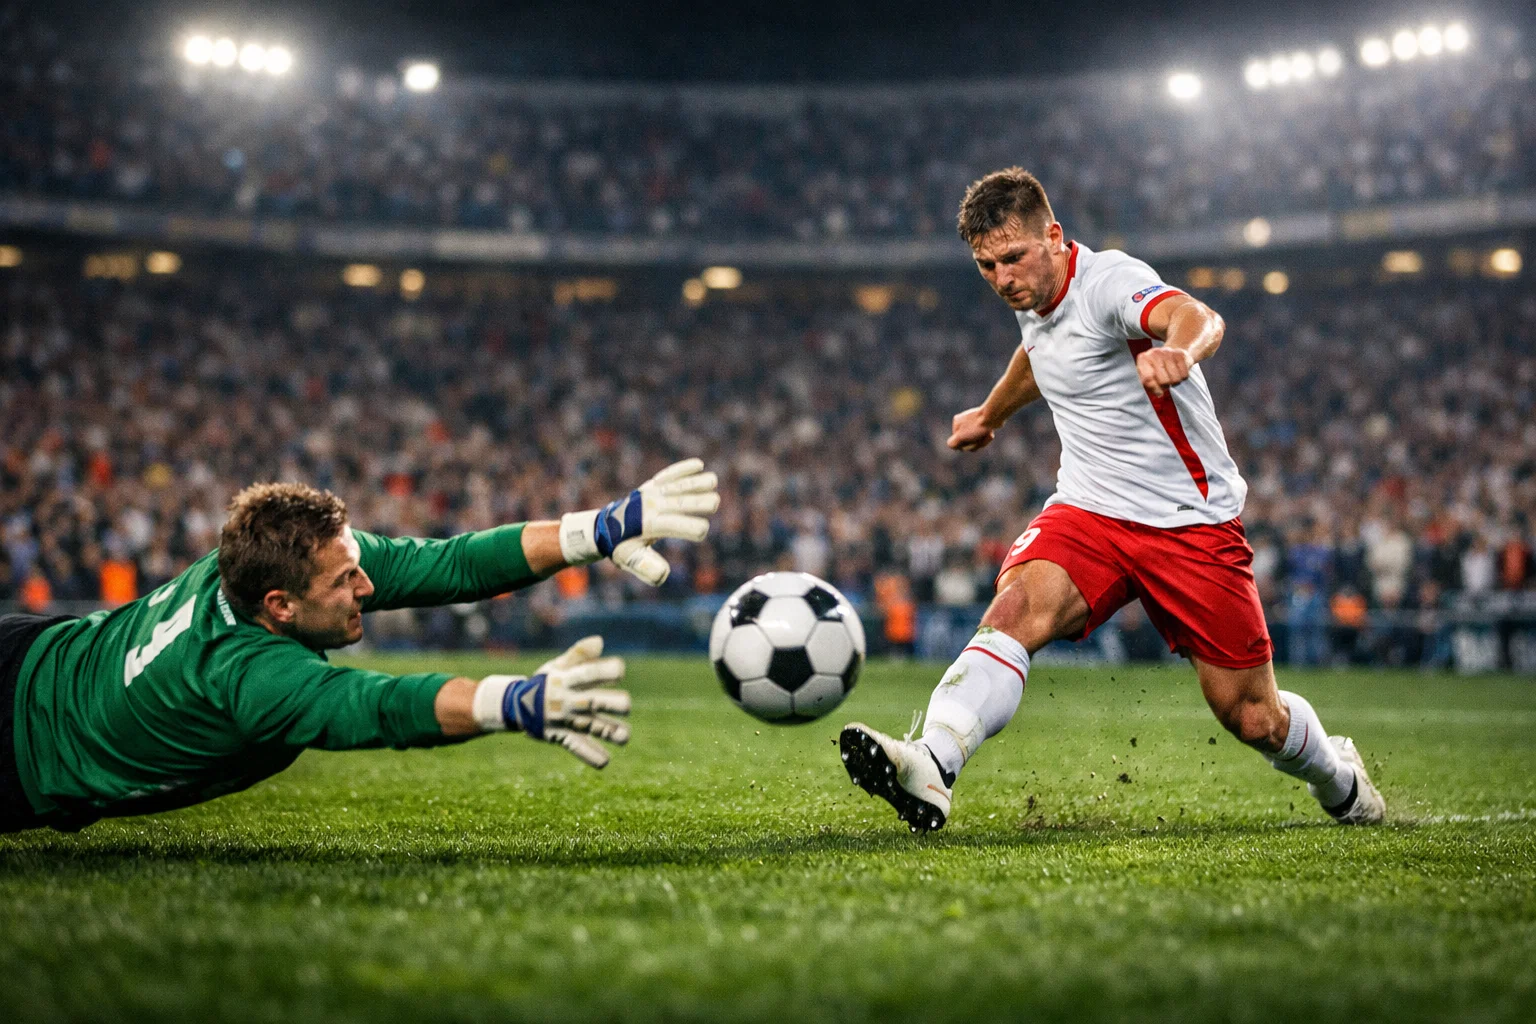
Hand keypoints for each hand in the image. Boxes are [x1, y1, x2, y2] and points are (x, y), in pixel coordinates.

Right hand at [473, 636, 630, 767]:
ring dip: (613, 733)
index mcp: (569, 679)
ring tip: (624, 736)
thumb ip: (579, 653)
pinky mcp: (564, 738)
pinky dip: (593, 757)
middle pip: (598, 702)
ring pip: (594, 728)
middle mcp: (571, 700)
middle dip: (618, 704)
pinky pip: (579, 749)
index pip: (592, 672)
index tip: (619, 671)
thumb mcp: (558, 665)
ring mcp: (568, 720)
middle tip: (624, 706)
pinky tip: (605, 760)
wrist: (517, 705)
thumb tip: (599, 641)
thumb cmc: (546, 681)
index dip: (610, 671)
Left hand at [558, 458, 720, 585]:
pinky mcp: (652, 486)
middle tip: (714, 503)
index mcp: (649, 526)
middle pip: (681, 502)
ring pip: (678, 486)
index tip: (701, 531)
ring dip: (696, 482)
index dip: (692, 528)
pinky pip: (669, 475)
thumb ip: (646, 568)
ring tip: (713, 481)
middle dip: (700, 502)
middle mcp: (652, 507)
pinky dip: (682, 469)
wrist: (604, 527)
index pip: (675, 525)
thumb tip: (663, 574)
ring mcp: (652, 494)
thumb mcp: (630, 561)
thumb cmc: (621, 546)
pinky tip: (698, 464)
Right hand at [948, 406, 996, 451]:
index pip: (957, 443)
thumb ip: (952, 443)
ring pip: (977, 440)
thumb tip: (952, 446)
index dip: (964, 446)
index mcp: (956, 422)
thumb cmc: (976, 426)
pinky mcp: (984, 424)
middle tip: (979, 438)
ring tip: (986, 435)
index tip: (970, 440)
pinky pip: (983, 435)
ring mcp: (974, 423)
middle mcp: (964, 422)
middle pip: (967, 442)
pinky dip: (987, 437)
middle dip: (975, 444)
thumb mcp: (960, 436)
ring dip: (982, 441)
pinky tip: (990, 433)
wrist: (994, 416)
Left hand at [1136, 346, 1191, 396]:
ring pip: (1175, 379)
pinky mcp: (1180, 354)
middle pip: (1163, 381)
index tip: (1159, 393)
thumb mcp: (1147, 376)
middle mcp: (1154, 353)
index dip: (1154, 388)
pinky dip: (1182, 377)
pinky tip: (1178, 372)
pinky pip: (1184, 374)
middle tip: (1165, 383)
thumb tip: (1158, 393)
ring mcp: (1168, 352)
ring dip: (1174, 382)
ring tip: (1171, 377)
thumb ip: (1149, 385)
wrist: (1169, 353)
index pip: (1148, 378)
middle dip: (1165, 385)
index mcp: (1143, 359)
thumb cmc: (1155, 368)